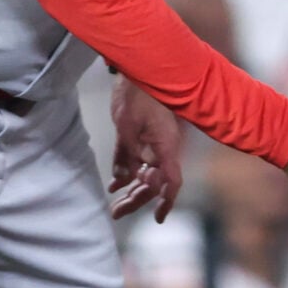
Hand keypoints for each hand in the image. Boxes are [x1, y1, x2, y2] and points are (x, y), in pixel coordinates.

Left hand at [109, 82, 184, 221]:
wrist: (140, 68)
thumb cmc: (137, 95)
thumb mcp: (127, 127)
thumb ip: (126, 156)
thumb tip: (124, 181)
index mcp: (166, 146)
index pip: (172, 181)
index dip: (167, 201)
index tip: (158, 219)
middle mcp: (164, 148)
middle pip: (155, 182)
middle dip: (137, 200)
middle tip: (116, 213)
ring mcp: (155, 142)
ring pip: (146, 173)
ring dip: (131, 190)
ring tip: (114, 205)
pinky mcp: (143, 136)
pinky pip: (137, 161)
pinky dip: (127, 173)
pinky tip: (115, 184)